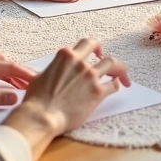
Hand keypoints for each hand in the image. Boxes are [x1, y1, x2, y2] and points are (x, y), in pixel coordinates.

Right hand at [7, 38, 131, 135]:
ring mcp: (90, 76)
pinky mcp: (97, 92)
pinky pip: (114, 85)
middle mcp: (80, 62)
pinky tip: (115, 89)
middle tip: (109, 62)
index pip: (85, 44)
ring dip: (120, 69)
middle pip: (100, 48)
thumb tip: (53, 71)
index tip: (96, 53)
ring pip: (114, 64)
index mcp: (66, 56)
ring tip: (123, 77)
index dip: (93, 47)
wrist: (41, 117)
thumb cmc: (36, 100)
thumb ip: (52, 70)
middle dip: (106, 53)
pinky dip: (116, 86)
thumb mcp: (40, 76)